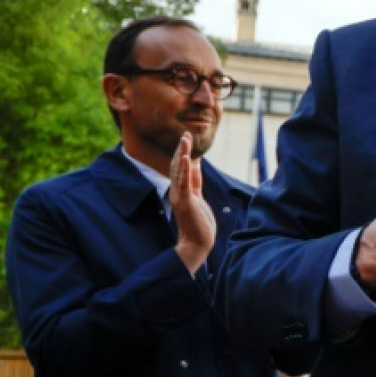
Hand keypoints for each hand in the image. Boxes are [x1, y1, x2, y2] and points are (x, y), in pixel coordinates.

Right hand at [170, 132, 215, 274]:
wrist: (197, 242)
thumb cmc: (198, 222)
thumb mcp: (198, 198)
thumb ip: (195, 183)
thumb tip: (195, 166)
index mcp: (181, 190)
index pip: (180, 168)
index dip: (182, 153)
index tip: (186, 138)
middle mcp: (177, 191)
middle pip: (177, 166)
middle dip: (181, 149)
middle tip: (185, 134)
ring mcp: (180, 196)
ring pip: (179, 171)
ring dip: (182, 154)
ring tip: (185, 139)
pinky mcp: (185, 202)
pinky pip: (184, 183)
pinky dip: (184, 169)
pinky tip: (185, 158)